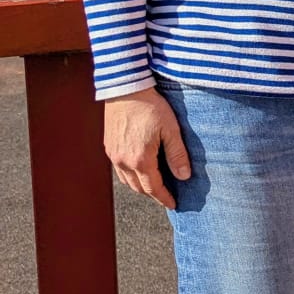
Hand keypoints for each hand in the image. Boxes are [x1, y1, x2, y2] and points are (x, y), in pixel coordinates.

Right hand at [102, 88, 190, 208]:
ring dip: (139, 185)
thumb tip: (184, 176)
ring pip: (126, 180)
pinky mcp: (108, 146)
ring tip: (153, 184)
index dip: (164, 198)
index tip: (173, 204)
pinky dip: (129, 175)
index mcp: (140, 160)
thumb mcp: (170, 130)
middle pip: (138, 187)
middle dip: (152, 194)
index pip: (153, 188)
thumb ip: (177, 155)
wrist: (126, 89)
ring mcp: (113, 154)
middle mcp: (123, 161)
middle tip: (165, 195)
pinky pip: (118, 169)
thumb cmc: (150, 107)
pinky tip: (138, 169)